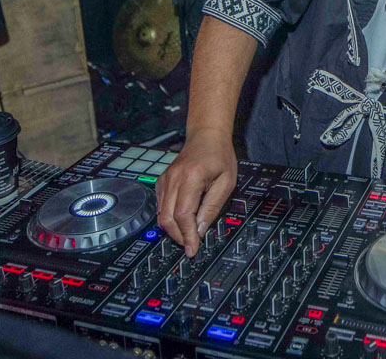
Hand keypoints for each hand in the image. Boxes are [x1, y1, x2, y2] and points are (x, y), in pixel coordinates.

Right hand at [156, 129, 237, 256]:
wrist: (207, 135)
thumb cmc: (219, 156)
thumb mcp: (226, 182)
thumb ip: (212, 207)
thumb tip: (200, 230)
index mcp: (191, 178)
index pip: (183, 214)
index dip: (187, 235)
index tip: (193, 249)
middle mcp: (173, 179)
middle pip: (167, 218)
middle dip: (178, 236)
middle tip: (191, 245)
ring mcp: (164, 180)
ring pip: (160, 214)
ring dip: (173, 229)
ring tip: (188, 235)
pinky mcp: (161, 182)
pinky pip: (160, 206)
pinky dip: (169, 218)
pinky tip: (182, 220)